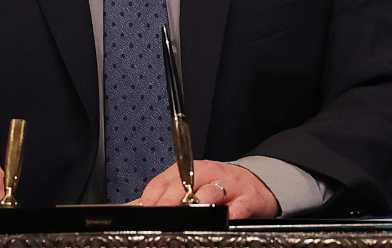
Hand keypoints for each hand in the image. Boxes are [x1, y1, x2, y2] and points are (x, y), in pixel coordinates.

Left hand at [135, 160, 278, 219]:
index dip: (152, 197)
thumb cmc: (220, 186)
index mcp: (190, 170)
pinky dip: (229, 214)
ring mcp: (229, 186)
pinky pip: (238, 207)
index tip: (143, 211)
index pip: (164, 180)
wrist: (259, 183)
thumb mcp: (192, 185)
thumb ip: (163, 195)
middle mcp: (208, 174)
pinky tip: (221, 221)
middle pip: (184, 184)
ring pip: (210, 192)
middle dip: (169, 201)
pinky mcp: (249, 199)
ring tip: (188, 215)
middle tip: (160, 216)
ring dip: (198, 203)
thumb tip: (132, 207)